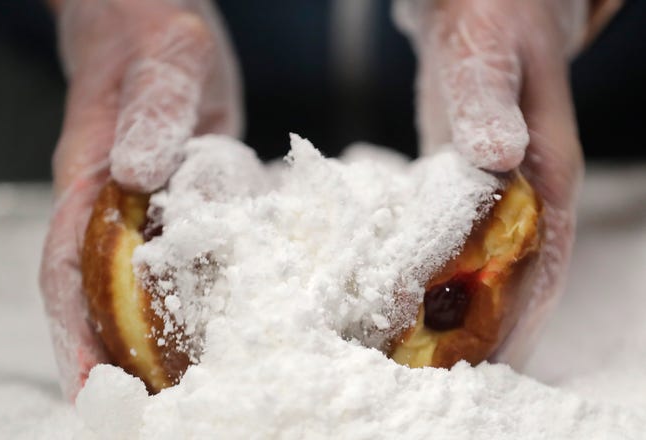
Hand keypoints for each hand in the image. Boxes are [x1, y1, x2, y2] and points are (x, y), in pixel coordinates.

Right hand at [40, 0, 240, 399]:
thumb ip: (155, 108)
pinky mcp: (170, 208)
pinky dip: (185, 304)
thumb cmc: (155, 34)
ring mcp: (139, 212)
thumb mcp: (167, 58)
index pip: (68, 266)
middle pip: (95, 296)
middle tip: (147, 417)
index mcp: (92, 177)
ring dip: (149, 344)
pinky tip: (211, 333)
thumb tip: (139, 170)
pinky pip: (174, 265)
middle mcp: (108, 206)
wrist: (159, 29)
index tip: (93, 389)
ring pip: (133, 289)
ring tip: (181, 397)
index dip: (75, 331)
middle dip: (112, 359)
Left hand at [394, 0, 600, 365]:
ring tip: (422, 353)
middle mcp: (529, 195)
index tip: (490, 361)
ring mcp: (499, 194)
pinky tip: (409, 295)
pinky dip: (438, 274)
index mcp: (546, 174)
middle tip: (441, 373)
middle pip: (515, 278)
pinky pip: (458, 241)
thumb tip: (500, 154)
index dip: (521, 314)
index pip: (544, 260)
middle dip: (486, 328)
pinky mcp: (468, 187)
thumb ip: (487, 102)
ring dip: (461, 310)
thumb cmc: (491, 23)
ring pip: (487, 266)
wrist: (483, 10)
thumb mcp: (488, 55)